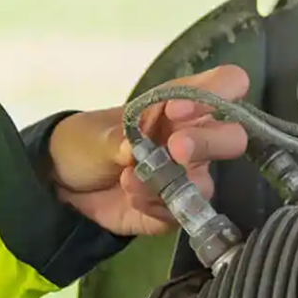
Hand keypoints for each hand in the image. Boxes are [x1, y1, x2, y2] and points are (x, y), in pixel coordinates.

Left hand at [47, 65, 251, 237]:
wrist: (64, 183)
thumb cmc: (86, 141)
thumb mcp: (94, 135)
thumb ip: (114, 140)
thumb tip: (132, 150)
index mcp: (178, 104)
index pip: (227, 84)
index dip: (216, 92)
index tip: (179, 108)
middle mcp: (192, 138)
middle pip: (234, 137)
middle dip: (209, 142)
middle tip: (176, 148)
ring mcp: (186, 176)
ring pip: (207, 184)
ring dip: (170, 182)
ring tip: (129, 178)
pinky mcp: (173, 209)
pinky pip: (179, 213)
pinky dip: (154, 207)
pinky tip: (131, 196)